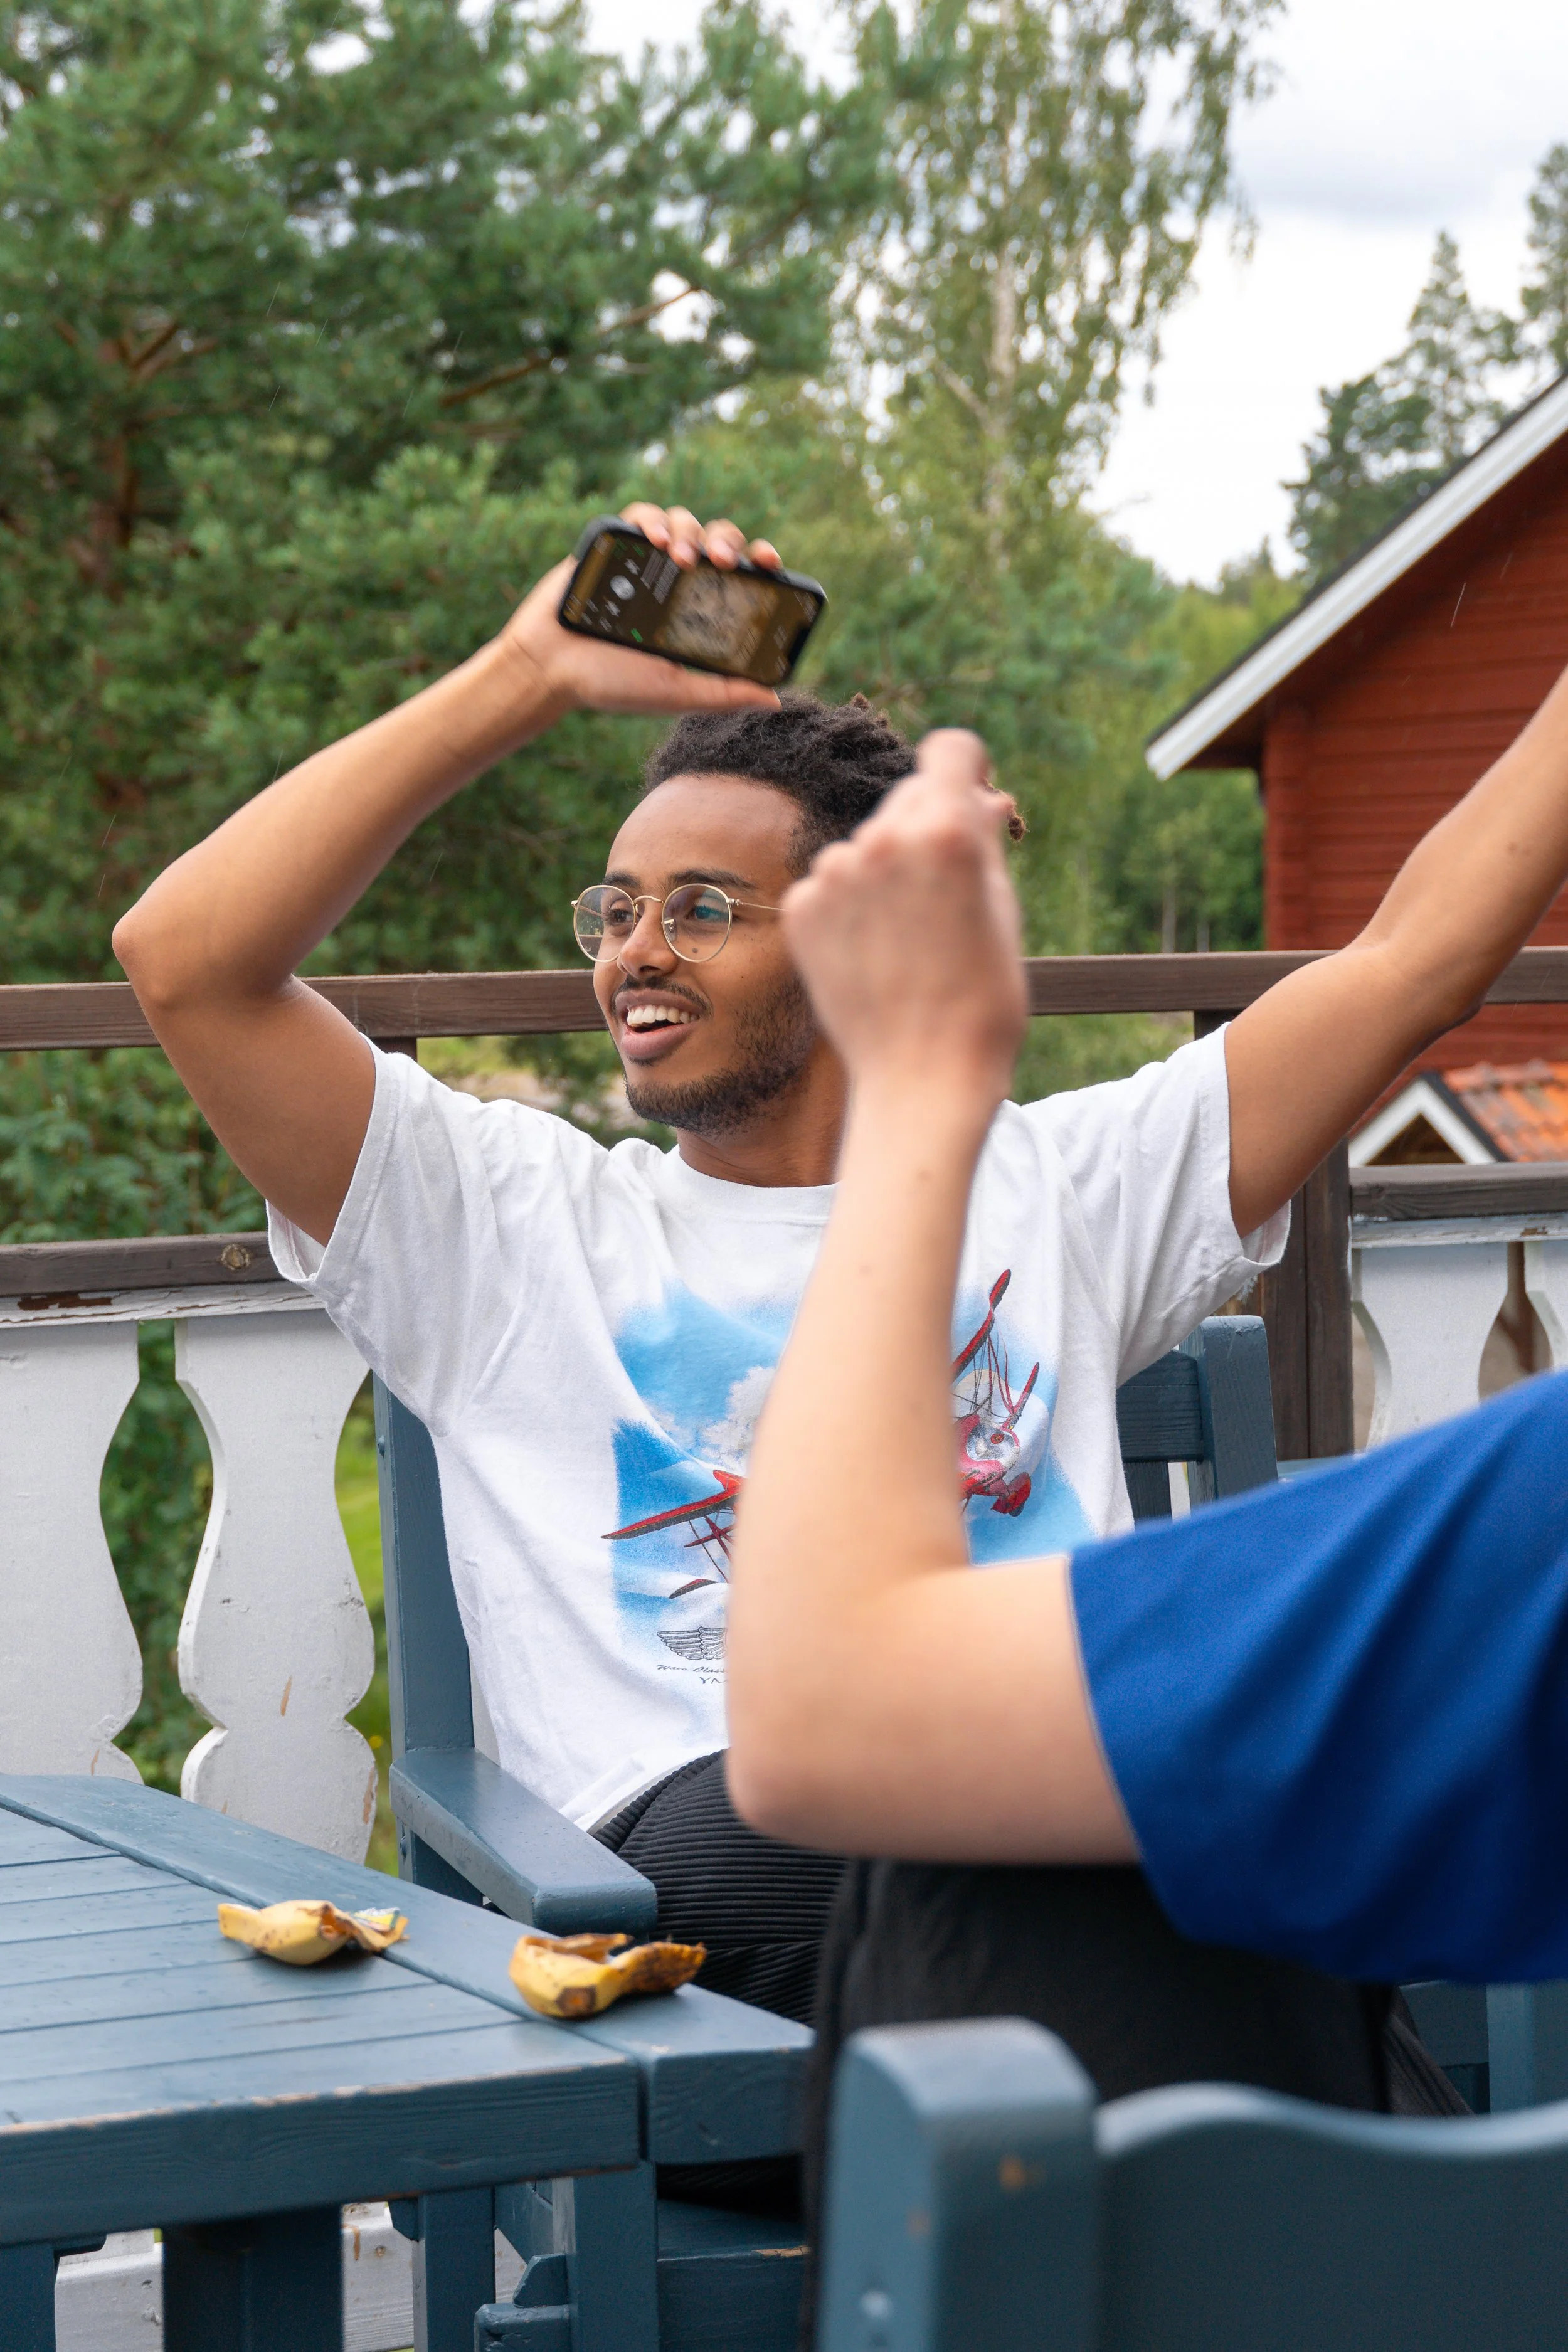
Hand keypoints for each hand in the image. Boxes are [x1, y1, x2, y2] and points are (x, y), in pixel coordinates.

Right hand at [499, 503, 785, 718]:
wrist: (550, 667)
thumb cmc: (612, 684)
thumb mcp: (677, 692)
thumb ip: (724, 693)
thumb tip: (775, 699)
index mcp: (699, 612)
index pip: (742, 577)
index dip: (761, 563)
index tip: (769, 561)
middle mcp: (678, 582)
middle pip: (718, 540)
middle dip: (727, 542)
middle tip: (721, 562)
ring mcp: (646, 561)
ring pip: (685, 521)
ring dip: (691, 531)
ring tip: (682, 556)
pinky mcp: (615, 544)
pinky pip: (642, 515)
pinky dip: (653, 519)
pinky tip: (654, 537)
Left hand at [782, 730, 1026, 1107]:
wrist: (923, 1078)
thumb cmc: (982, 1000)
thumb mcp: (1002, 910)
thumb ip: (982, 840)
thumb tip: (980, 796)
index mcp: (946, 830)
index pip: (952, 749)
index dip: (966, 772)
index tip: (969, 800)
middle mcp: (882, 838)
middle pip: (907, 798)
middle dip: (927, 830)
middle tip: (943, 899)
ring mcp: (833, 873)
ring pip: (866, 844)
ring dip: (885, 873)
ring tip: (907, 940)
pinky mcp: (799, 907)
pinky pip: (830, 885)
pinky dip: (848, 910)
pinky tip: (871, 956)